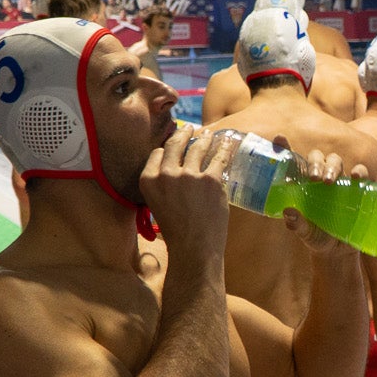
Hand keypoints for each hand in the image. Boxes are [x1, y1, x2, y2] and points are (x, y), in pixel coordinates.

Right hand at [138, 126, 239, 260]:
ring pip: (198, 148)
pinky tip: (228, 141)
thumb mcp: (158, 204)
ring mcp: (189, 175)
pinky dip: (225, 147)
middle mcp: (166, 173)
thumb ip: (163, 185)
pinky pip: (220, 157)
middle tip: (189, 128)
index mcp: (148, 180)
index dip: (167, 148)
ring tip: (208, 134)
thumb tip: (178, 168)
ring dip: (204, 138)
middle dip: (183, 133)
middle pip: (175, 145)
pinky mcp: (211, 179)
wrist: (194, 248)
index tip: (173, 144)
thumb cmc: (177, 231)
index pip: (157, 154)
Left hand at [275, 140, 359, 256]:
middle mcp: (320, 179)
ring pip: (335, 161)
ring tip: (329, 180)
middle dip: (315, 162)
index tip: (279, 137)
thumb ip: (298, 225)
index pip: (292, 162)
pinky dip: (359, 171)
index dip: (285, 148)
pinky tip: (356, 176)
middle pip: (316, 158)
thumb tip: (288, 213)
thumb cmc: (319, 238)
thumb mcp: (307, 234)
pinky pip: (360, 172)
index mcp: (303, 185)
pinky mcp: (357, 188)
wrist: (342, 249)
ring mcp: (340, 181)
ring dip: (332, 166)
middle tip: (314, 177)